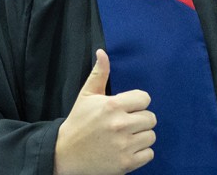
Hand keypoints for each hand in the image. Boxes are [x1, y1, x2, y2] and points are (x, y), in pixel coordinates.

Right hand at [53, 49, 156, 174]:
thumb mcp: (86, 96)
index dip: (137, 103)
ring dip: (141, 137)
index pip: (145, 99)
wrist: (64, 154)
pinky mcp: (126, 163)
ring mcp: (124, 146)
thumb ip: (99, 74)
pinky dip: (141, 153)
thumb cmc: (78, 123)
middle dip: (140, 120)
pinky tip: (127, 150)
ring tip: (126, 137)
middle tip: (125, 125)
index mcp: (112, 106)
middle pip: (151, 118)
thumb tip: (102, 52)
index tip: (127, 109)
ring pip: (151, 136)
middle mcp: (120, 125)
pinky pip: (149, 154)